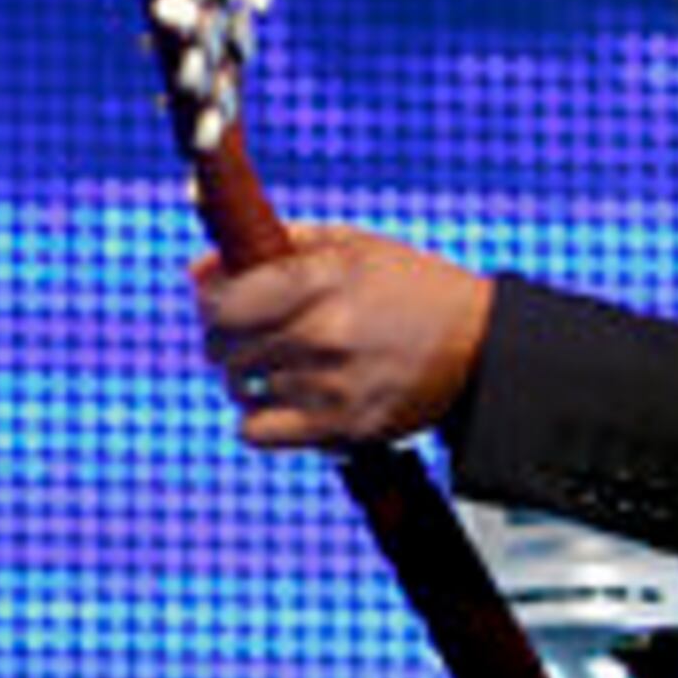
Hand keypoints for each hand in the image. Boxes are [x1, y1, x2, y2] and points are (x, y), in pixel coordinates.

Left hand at [194, 222, 491, 450]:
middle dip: (227, 340)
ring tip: (284, 366)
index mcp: (322, 280)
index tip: (223, 305)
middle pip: (222, 348)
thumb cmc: (409, 287)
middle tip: (255, 336)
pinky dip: (260, 420)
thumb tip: (197, 268)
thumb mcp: (350, 245)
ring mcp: (330, 386)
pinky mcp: (341, 430)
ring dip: (248, 379)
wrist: (480, 348)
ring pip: (237, 389)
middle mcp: (322, 334)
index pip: (222, 303)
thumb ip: (272, 246)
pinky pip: (256, 432)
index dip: (212, 304)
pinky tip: (285, 401)